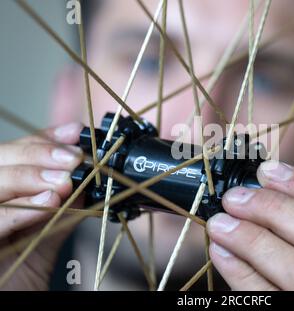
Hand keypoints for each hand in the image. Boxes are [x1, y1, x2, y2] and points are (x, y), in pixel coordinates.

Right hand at [0, 123, 82, 289]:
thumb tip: (90, 178)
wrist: (12, 296)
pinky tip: (48, 202)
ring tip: (63, 181)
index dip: (45, 138)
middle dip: (41, 154)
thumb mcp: (49, 229)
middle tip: (74, 158)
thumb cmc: (23, 262)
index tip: (75, 133)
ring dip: (31, 177)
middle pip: (2, 159)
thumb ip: (66, 204)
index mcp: (3, 188)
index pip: (17, 152)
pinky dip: (20, 209)